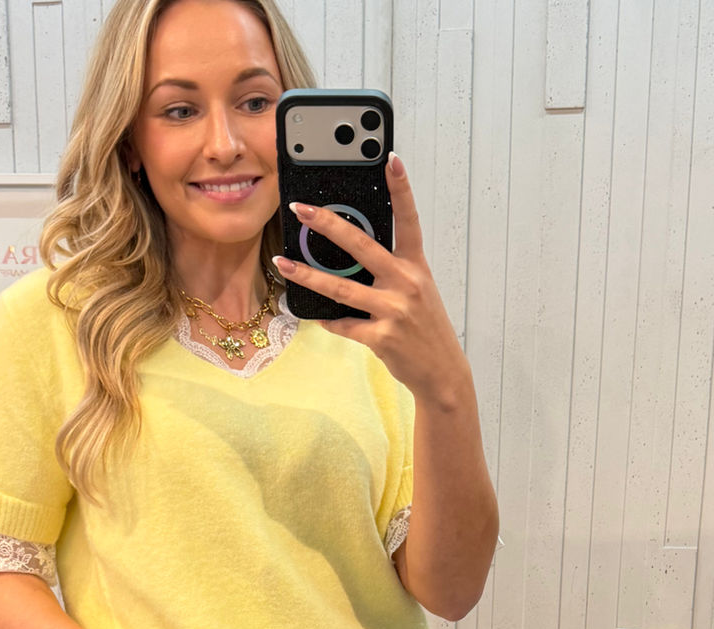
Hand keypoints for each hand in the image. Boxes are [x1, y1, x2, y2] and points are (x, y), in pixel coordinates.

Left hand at [274, 152, 469, 408]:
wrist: (442, 372)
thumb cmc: (424, 328)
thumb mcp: (416, 292)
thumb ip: (389, 272)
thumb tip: (349, 257)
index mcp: (416, 267)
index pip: (409, 220)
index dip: (400, 188)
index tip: (389, 159)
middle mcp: (407, 283)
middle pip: (361, 246)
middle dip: (328, 224)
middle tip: (301, 209)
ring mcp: (394, 311)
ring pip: (341, 288)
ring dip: (307, 276)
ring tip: (283, 263)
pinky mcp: (382, 337)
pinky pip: (343, 324)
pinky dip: (326, 320)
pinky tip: (312, 314)